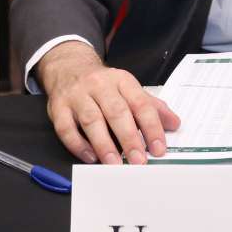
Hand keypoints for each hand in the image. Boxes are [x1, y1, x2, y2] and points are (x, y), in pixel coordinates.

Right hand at [38, 41, 179, 164]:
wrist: (69, 67)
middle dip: (129, 138)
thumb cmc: (103, 84)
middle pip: (116, 112)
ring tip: (115, 163)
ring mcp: (77, 95)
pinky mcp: (58, 107)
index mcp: (122, 80)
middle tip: (138, 161)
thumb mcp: (129, 88)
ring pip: (91, 120)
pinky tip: (90, 157)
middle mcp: (99, 85)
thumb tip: (174, 123)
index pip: (140, 103)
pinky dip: (78, 145)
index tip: (158, 148)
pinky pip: (66, 128)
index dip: (151, 127)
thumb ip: (151, 106)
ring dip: (104, 144)